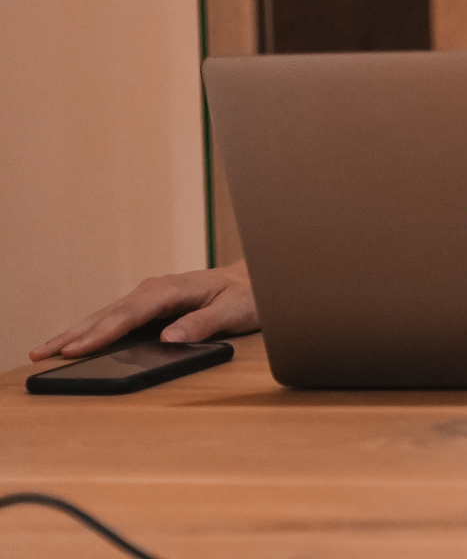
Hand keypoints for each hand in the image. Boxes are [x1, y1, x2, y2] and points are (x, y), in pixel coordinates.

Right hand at [29, 262, 258, 359]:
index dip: (102, 333)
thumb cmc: (247, 296)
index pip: (131, 314)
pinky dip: (91, 329)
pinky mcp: (149, 305)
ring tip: (45, 349)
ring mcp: (150, 296)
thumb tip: (169, 338)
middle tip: (42, 353)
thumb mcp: (235, 311)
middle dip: (74, 334)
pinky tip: (74, 342)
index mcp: (173, 289)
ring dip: (76, 332)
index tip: (77, 349)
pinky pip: (115, 318)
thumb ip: (204, 323)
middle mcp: (156, 289)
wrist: (256, 281)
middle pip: (109, 314)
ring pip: (107, 315)